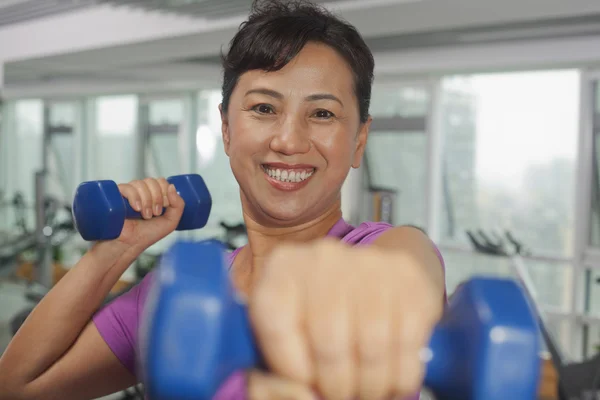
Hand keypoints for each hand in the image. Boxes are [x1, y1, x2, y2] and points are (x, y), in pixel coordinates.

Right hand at [116, 177, 184, 247]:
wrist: (129, 245)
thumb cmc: (146, 235)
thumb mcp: (170, 221)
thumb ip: (178, 205)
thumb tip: (172, 186)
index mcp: (152, 195)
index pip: (160, 181)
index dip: (165, 191)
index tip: (164, 206)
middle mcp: (139, 192)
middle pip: (151, 181)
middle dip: (157, 197)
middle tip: (155, 213)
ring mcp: (127, 193)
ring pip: (140, 183)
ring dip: (147, 200)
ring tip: (146, 215)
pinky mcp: (115, 196)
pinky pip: (126, 187)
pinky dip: (135, 196)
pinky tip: (137, 208)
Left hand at [249, 239, 442, 399]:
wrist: (370, 275)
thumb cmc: (318, 313)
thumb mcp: (284, 332)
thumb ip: (277, 370)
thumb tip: (297, 395)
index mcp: (281, 269)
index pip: (276, 326)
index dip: (291, 370)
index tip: (305, 385)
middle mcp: (322, 258)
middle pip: (328, 341)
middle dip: (335, 385)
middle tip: (338, 396)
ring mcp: (369, 264)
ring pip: (372, 347)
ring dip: (370, 385)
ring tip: (365, 391)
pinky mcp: (408, 280)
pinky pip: (408, 344)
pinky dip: (401, 376)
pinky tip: (391, 381)